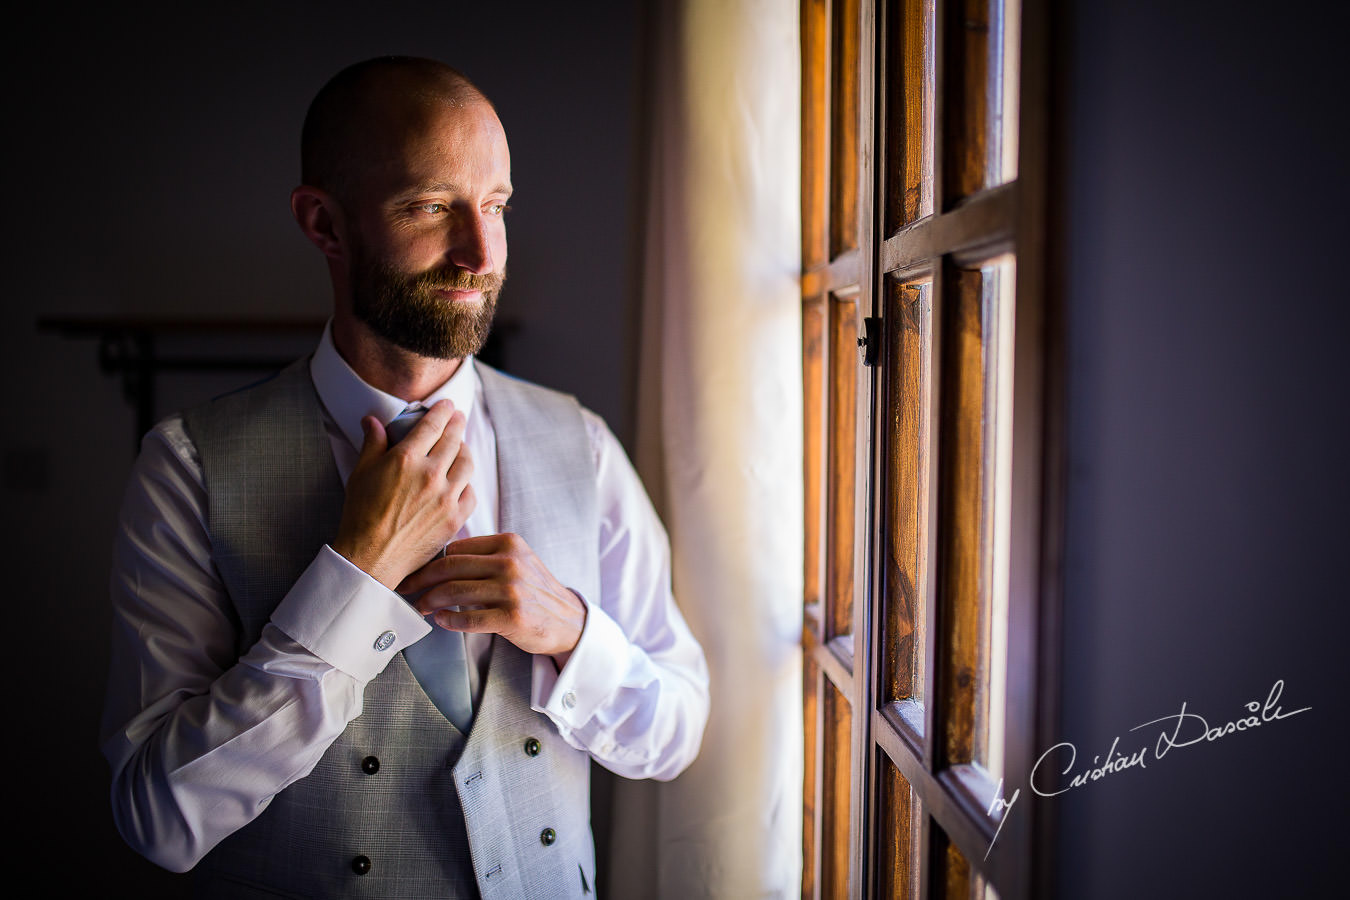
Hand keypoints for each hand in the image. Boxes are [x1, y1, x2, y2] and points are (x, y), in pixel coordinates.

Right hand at [331, 399, 475, 588]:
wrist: (370, 557)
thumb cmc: (360, 515)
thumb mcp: (361, 473)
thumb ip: (372, 443)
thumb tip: (372, 420)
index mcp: (406, 459)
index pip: (432, 425)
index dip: (442, 411)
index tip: (447, 405)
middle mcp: (431, 474)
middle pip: (453, 439)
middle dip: (457, 424)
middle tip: (458, 417)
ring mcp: (446, 497)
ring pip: (467, 463)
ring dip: (465, 450)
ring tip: (461, 446)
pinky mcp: (455, 518)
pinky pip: (470, 493)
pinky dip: (467, 483)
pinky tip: (461, 480)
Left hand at [399, 532, 586, 658]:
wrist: (569, 620)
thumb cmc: (534, 591)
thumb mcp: (516, 560)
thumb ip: (484, 555)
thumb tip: (436, 558)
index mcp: (509, 543)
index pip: (456, 547)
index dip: (429, 560)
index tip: (414, 570)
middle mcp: (511, 563)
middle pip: (450, 567)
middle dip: (421, 579)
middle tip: (405, 588)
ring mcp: (513, 591)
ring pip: (455, 592)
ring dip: (430, 601)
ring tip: (420, 606)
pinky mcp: (513, 618)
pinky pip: (469, 618)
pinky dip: (449, 620)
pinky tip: (440, 621)